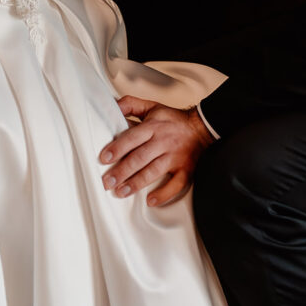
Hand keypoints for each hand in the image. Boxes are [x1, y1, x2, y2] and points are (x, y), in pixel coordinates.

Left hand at [99, 96, 214, 206]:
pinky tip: (150, 200)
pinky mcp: (185, 169)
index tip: (104, 158)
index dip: (118, 148)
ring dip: (136, 183)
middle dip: (122, 171)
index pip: (133, 137)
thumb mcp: (151, 106)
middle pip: (140, 157)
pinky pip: (176, 184)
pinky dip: (164, 194)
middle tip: (107, 182)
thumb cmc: (172, 119)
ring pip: (153, 171)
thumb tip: (112, 106)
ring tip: (121, 192)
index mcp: (153, 126)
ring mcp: (175, 157)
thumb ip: (130, 104)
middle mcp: (163, 141)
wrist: (201, 126)